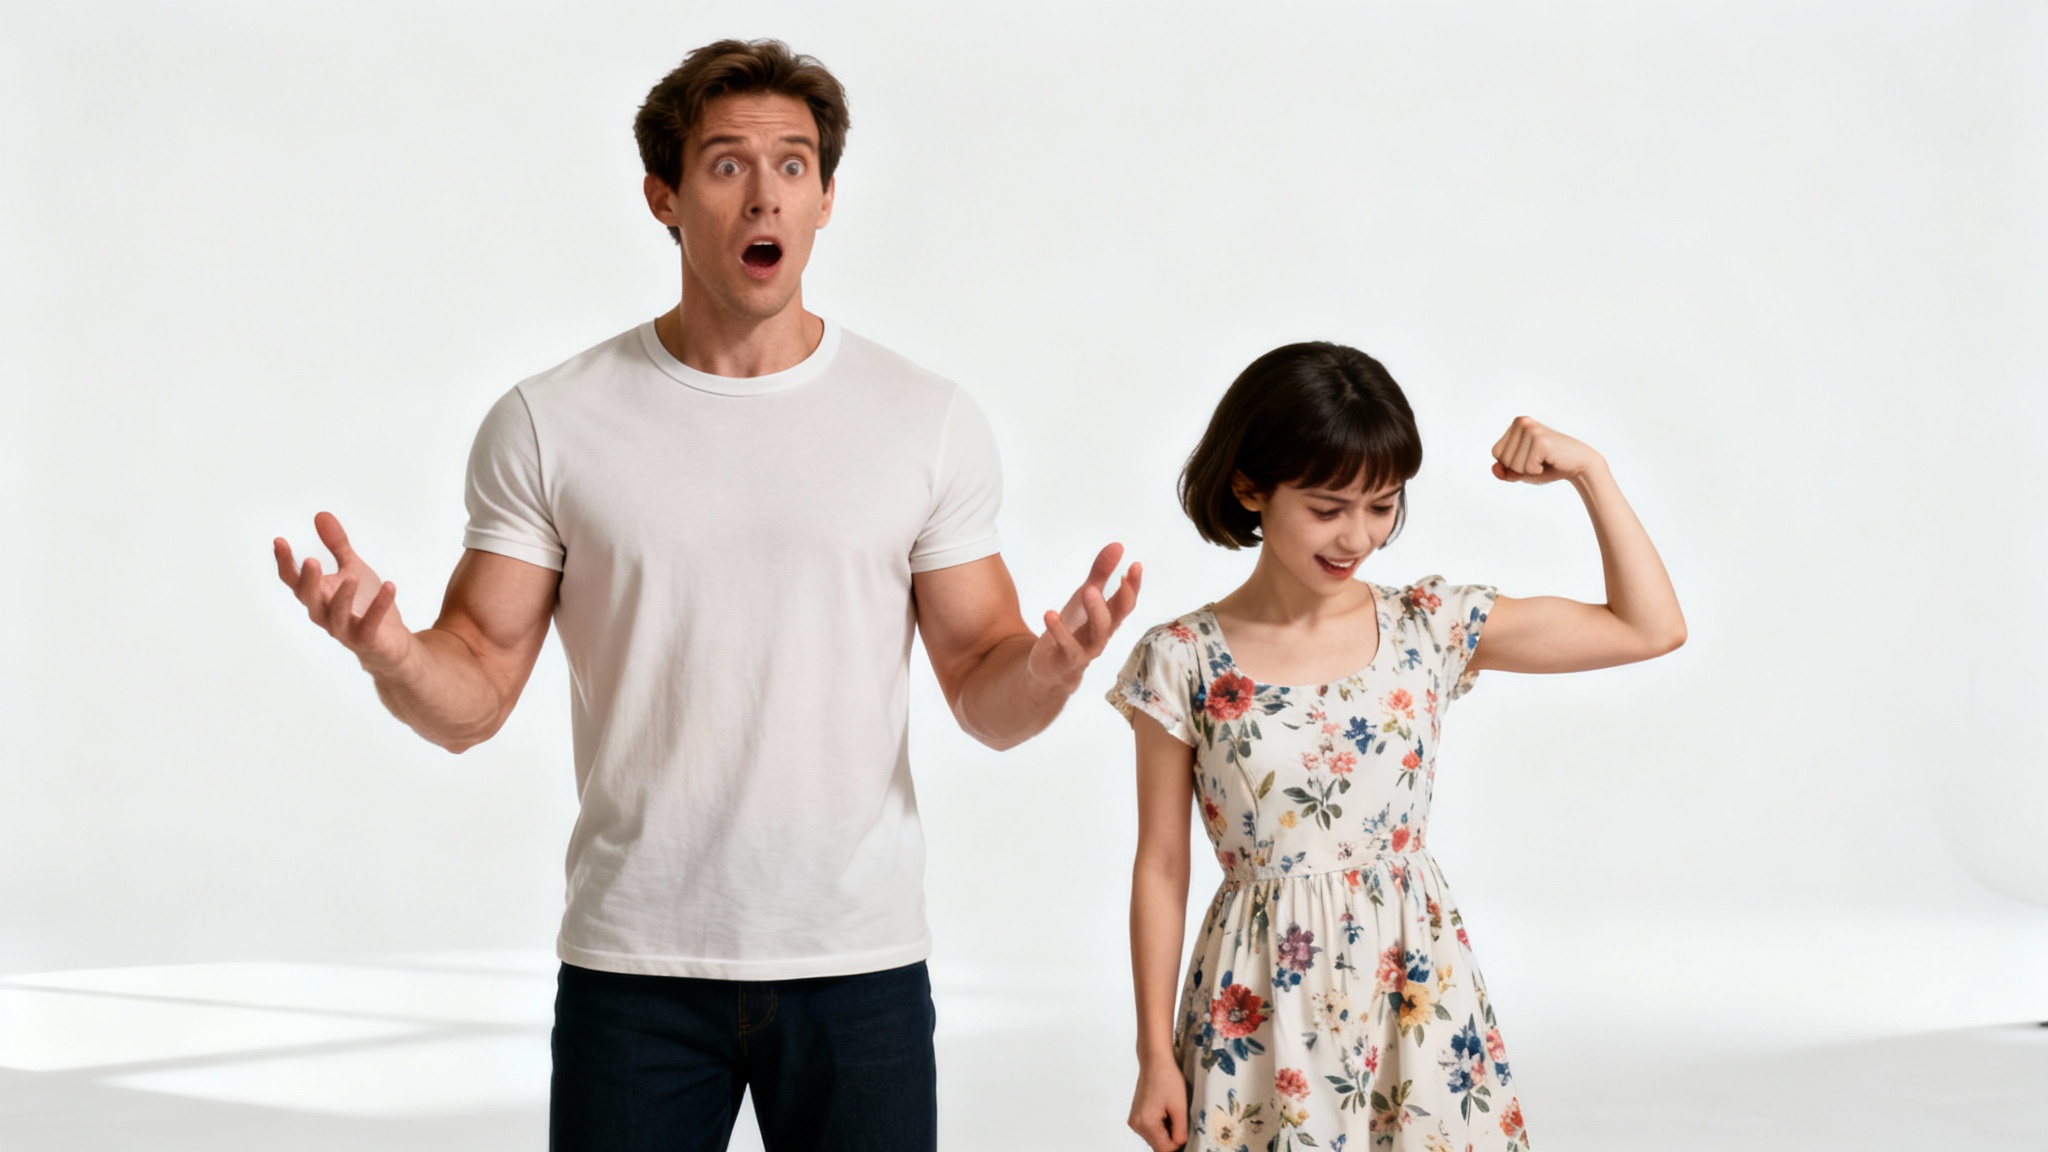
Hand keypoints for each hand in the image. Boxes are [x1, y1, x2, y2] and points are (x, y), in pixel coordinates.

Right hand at [274, 512, 413, 675]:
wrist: (390, 643)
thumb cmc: (366, 604)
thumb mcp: (353, 569)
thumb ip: (337, 545)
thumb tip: (320, 514)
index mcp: (319, 596)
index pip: (293, 580)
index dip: (285, 562)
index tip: (279, 540)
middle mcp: (325, 615)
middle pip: (309, 600)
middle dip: (309, 582)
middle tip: (311, 561)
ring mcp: (345, 631)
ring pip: (336, 616)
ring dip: (343, 597)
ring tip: (351, 577)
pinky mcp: (367, 641)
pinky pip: (370, 625)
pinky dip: (379, 606)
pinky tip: (390, 586)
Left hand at [1025, 543, 1141, 692]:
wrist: (1051, 668)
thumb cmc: (1074, 629)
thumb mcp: (1084, 598)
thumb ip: (1100, 573)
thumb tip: (1118, 545)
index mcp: (1109, 618)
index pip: (1127, 601)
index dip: (1134, 585)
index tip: (1136, 565)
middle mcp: (1102, 634)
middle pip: (1117, 616)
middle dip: (1121, 598)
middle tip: (1119, 576)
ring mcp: (1087, 649)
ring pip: (1098, 632)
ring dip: (1095, 611)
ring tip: (1088, 590)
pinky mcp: (1068, 659)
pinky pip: (1067, 645)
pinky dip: (1059, 630)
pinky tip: (1049, 614)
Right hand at [1127, 1057, 1188, 1150]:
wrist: (1154, 1061)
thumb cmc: (1167, 1078)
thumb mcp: (1180, 1107)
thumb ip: (1180, 1132)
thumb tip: (1180, 1146)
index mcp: (1146, 1123)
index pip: (1165, 1149)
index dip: (1178, 1142)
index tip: (1183, 1127)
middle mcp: (1136, 1125)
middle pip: (1159, 1146)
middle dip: (1171, 1137)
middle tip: (1177, 1117)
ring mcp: (1134, 1121)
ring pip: (1155, 1140)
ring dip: (1166, 1132)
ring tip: (1170, 1111)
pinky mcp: (1135, 1117)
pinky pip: (1151, 1131)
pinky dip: (1160, 1126)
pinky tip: (1164, 1111)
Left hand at [1489, 416, 1605, 484]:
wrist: (1579, 464)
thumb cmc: (1548, 466)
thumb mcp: (1521, 471)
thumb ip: (1504, 471)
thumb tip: (1495, 469)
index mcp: (1516, 424)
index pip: (1496, 453)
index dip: (1511, 464)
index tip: (1530, 458)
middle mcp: (1522, 422)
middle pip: (1504, 459)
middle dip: (1520, 468)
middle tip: (1540, 460)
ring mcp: (1531, 429)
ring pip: (1514, 465)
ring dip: (1530, 470)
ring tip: (1545, 460)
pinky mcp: (1541, 440)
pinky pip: (1527, 468)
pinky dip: (1538, 471)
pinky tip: (1550, 460)